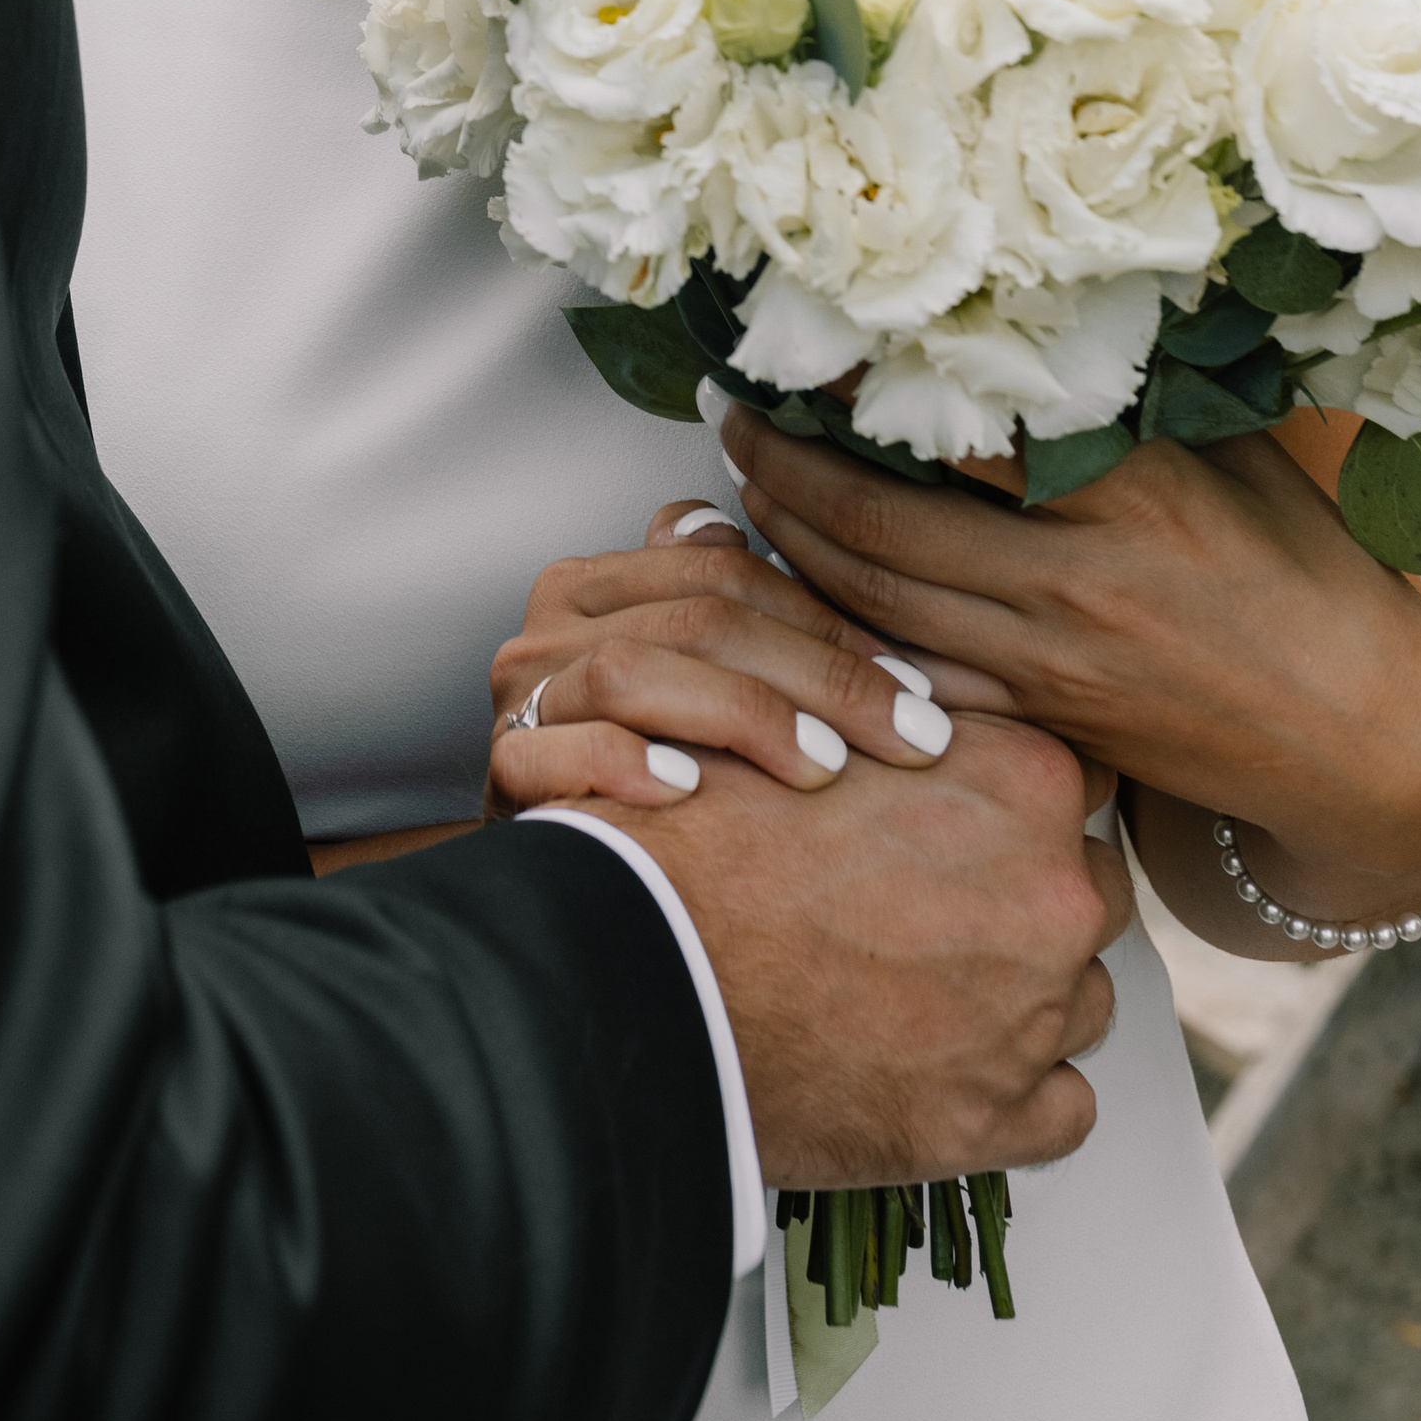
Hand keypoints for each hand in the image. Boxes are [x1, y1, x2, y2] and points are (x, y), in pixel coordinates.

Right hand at [488, 501, 1000, 818]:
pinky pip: (556, 749)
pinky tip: (692, 790)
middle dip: (817, 674)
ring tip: (826, 767)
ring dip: (742, 714)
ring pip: (631, 671)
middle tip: (910, 735)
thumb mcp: (689, 682)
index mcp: (597, 585)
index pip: (722, 572)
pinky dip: (626, 762)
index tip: (917, 687)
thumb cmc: (650, 776)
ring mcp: (521, 699)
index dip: (827, 622)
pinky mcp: (503, 771)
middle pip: (694, 619)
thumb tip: (743, 532)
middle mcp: (550, 627)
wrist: (565, 888)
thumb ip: (719, 607)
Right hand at [557, 709, 1128, 1186]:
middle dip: (1026, 893)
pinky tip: (938, 1061)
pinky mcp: (999, 1119)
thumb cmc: (708, 840)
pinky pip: (1063, 1105)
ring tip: (919, 983)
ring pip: (1080, 995)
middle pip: (1087, 885)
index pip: (1081, 775)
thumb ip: (907, 720)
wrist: (641, 966)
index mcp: (1020, 782)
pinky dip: (1015, 1090)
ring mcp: (1036, 1017)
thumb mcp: (812, 723)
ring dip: (1022, 992)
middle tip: (928, 901)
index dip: (1016, 795)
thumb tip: (933, 718)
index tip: (968, 815)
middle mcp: (1052, 897)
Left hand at [723, 405, 1420, 890]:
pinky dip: (841, 626)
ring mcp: (1051, 662)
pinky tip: (796, 584)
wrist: (1365, 741)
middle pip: (880, 520)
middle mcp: (1075, 580)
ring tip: (740, 482)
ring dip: (793, 540)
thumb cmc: (1315, 583)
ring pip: (875, 601)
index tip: (798, 342)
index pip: (958, 427)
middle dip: (783, 465)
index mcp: (1129, 493)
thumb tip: (1026, 318)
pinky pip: (912, 669)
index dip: (858, 385)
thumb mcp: (1237, 462)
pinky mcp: (1044, 719)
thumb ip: (1133, 402)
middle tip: (727, 412)